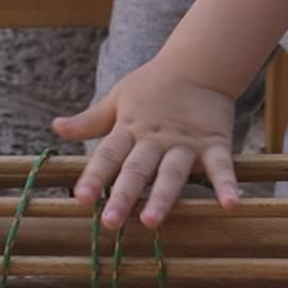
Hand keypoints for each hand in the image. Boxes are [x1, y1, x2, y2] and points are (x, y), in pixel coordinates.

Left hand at [53, 60, 239, 228]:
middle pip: (137, 169)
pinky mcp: (214, 143)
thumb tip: (55, 127)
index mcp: (129, 129)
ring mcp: (185, 143)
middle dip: (122, 196)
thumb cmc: (152, 87)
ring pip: (172, 172)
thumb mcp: (117, 100)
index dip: (93, 176)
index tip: (79, 198)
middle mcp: (155, 139)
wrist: (198, 63)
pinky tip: (231, 204)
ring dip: (162, 196)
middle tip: (109, 223)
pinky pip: (221, 166)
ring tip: (152, 221)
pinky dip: (227, 184)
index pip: (108, 155)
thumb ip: (90, 121)